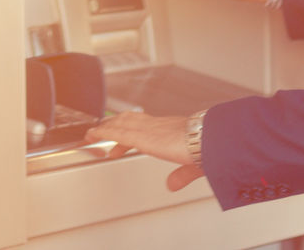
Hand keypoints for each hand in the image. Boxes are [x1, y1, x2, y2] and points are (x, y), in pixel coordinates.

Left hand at [86, 112, 205, 191]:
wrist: (210, 139)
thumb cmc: (210, 148)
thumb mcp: (194, 165)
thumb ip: (181, 175)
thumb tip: (172, 184)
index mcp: (173, 129)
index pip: (148, 125)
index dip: (134, 128)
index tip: (125, 137)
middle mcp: (160, 125)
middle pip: (132, 120)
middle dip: (117, 124)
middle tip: (103, 132)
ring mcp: (150, 128)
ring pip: (122, 122)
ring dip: (107, 126)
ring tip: (94, 133)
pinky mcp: (142, 136)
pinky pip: (118, 132)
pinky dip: (104, 132)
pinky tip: (93, 134)